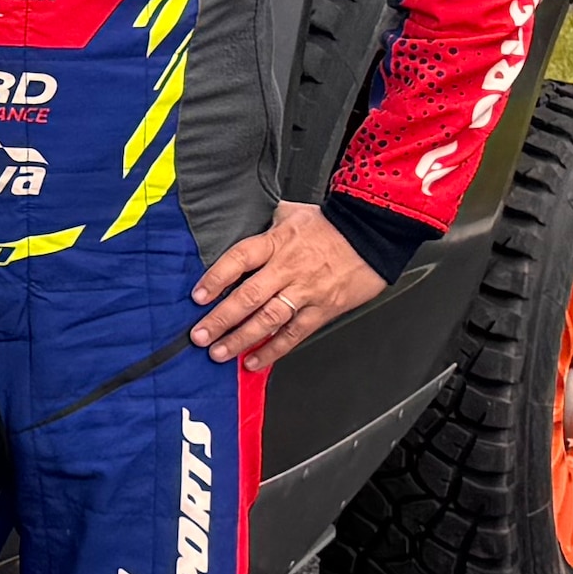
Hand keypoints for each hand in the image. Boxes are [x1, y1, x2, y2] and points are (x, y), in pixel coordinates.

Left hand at [193, 201, 383, 370]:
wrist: (373, 232)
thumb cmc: (331, 223)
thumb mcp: (292, 213)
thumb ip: (266, 225)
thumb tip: (244, 222)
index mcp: (276, 242)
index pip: (238, 260)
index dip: (216, 279)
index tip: (198, 296)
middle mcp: (288, 268)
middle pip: (248, 296)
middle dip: (220, 319)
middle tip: (199, 335)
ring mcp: (306, 291)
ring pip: (268, 319)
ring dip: (241, 338)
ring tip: (220, 352)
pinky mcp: (323, 309)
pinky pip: (295, 333)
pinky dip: (273, 349)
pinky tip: (255, 360)